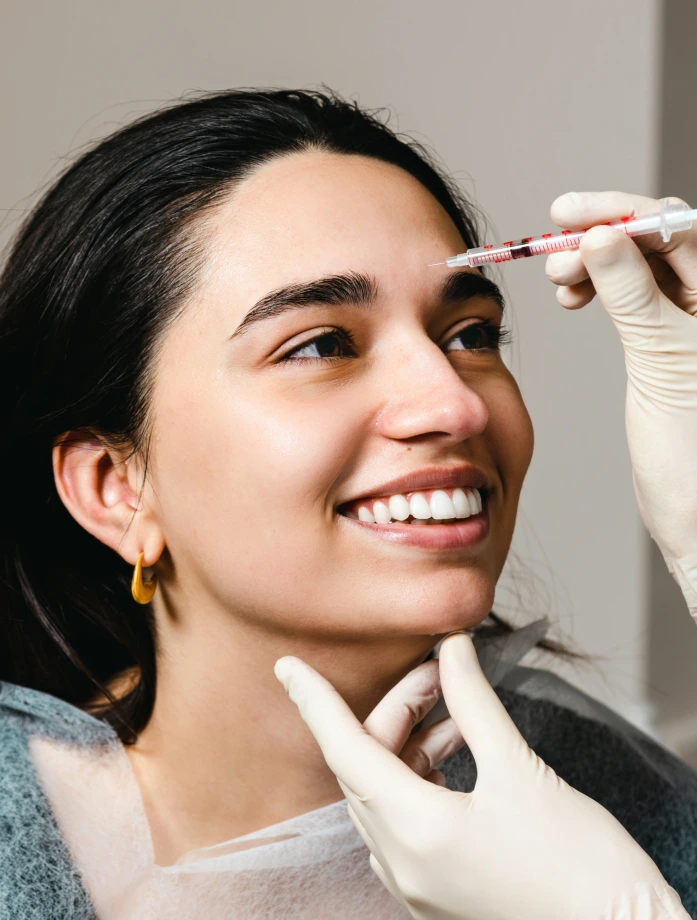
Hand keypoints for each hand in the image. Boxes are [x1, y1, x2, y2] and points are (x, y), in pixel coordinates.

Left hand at [274, 633, 686, 919]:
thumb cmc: (579, 862)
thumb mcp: (519, 768)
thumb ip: (474, 702)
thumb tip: (452, 650)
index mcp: (415, 831)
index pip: (345, 750)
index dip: (314, 702)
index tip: (288, 666)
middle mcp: (404, 862)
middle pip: (371, 766)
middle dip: (399, 709)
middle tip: (441, 671)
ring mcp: (418, 882)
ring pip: (388, 792)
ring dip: (414, 741)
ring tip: (457, 707)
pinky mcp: (438, 889)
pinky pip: (407, 820)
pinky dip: (423, 775)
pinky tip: (456, 748)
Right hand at [546, 192, 696, 617]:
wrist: (696, 515)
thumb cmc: (694, 452)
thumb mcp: (662, 361)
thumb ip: (633, 294)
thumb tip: (601, 237)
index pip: (678, 229)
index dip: (621, 212)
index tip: (568, 212)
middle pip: (658, 242)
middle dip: (601, 237)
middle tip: (553, 253)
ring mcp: (691, 324)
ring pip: (640, 268)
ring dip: (594, 264)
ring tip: (559, 283)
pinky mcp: (667, 345)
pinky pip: (632, 298)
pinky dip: (598, 291)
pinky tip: (575, 299)